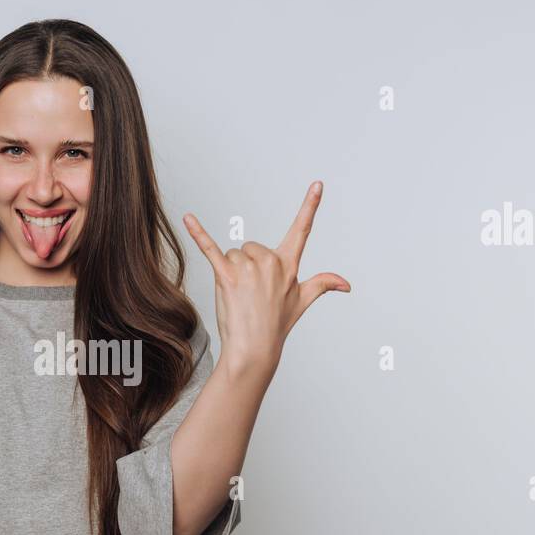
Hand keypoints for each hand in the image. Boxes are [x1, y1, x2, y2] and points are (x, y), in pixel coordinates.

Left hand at [182, 181, 349, 378]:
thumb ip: (323, 284)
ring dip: (231, 273)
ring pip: (233, 255)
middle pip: (251, 247)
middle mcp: (271, 263)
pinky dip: (198, 233)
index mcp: (288, 265)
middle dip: (247, 267)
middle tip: (250, 293)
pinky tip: (187, 219)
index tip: (317, 185)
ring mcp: (249, 269)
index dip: (310, 206)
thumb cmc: (276, 325)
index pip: (302, 231)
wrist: (254, 348)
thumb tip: (347, 284)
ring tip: (238, 296)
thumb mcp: (302, 301)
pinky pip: (210, 248)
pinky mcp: (226, 275)